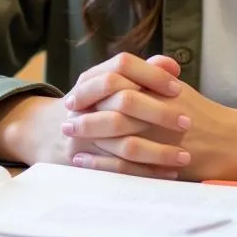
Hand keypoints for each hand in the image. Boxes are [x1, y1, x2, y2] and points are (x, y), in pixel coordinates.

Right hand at [0, 54, 182, 171]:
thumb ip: (142, 73)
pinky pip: (118, 169)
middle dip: (159, 112)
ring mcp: (82, 132)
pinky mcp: (84, 159)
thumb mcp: (109, 83)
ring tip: (184, 156)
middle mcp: (85, 101)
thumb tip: (171, 65)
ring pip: (123, 141)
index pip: (123, 65)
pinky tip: (168, 172)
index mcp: (93, 77)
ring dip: (157, 150)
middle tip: (187, 122)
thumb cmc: (93, 106)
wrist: (49, 132)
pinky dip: (146, 172)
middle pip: (124, 100)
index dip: (151, 74)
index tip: (178, 88)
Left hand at [68, 57, 236, 182]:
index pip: (117, 76)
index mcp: (159, 86)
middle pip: (111, 104)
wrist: (234, 142)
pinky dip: (101, 162)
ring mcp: (161, 134)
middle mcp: (158, 106)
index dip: (90, 86)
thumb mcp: (177, 90)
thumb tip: (121, 67)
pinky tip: (84, 161)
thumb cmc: (202, 114)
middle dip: (84, 112)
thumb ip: (150, 77)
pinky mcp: (162, 160)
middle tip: (65, 119)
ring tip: (70, 137)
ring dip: (89, 134)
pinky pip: (125, 163)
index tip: (74, 95)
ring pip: (116, 133)